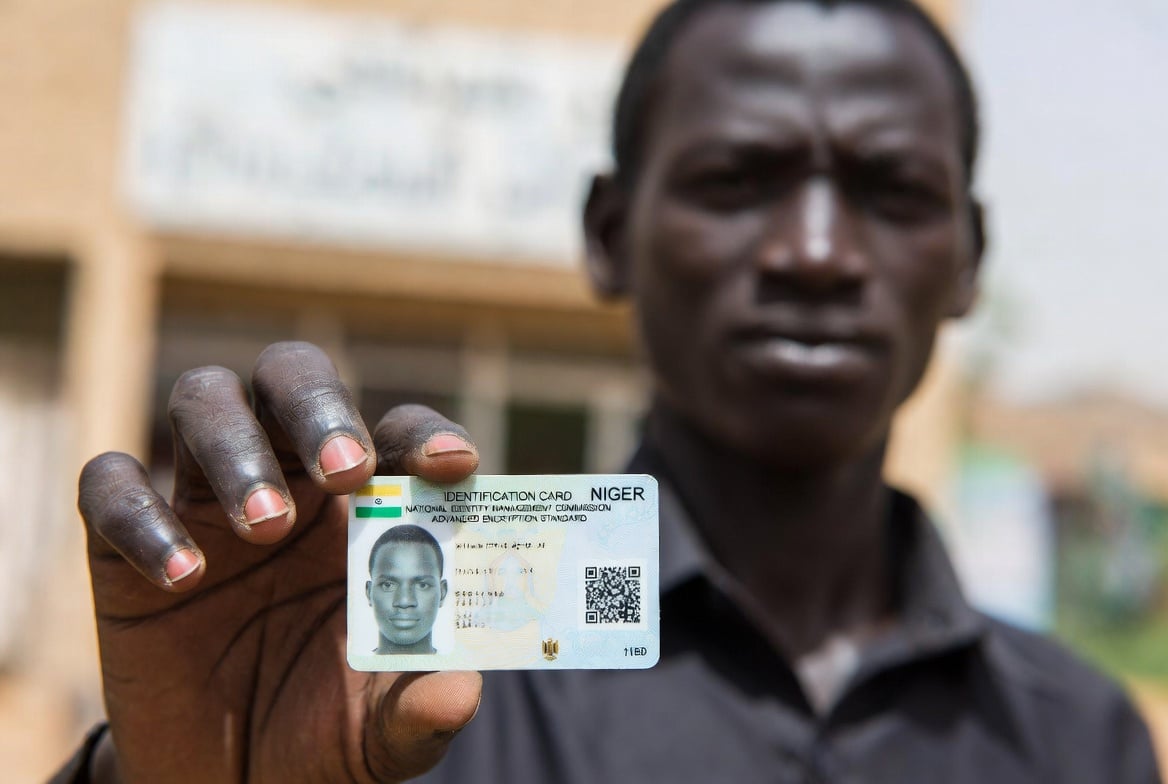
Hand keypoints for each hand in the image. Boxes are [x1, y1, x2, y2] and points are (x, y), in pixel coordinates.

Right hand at [78, 342, 481, 782]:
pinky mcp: (122, 546)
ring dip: (236, 450)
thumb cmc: (323, 731)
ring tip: (265, 527)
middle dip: (319, 406)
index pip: (393, 431)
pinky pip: (110, 488)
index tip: (453, 464)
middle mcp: (285, 480)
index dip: (421, 434)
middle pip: (290, 378)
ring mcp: (201, 504)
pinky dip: (141, 518)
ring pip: (203, 404)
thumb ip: (421, 711)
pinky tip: (184, 576)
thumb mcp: (383, 733)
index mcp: (361, 505)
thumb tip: (460, 692)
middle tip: (346, 470)